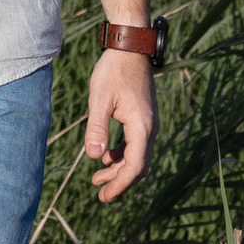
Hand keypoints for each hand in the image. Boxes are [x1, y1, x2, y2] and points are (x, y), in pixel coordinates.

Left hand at [83, 48, 156, 200]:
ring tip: (97, 178)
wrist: (130, 47)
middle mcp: (150, 128)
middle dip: (119, 181)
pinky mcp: (143, 117)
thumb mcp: (100, 98)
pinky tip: (106, 156)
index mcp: (141, 127)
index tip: (104, 196)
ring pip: (137, 156)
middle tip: (100, 194)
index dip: (120, 184)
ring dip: (119, 168)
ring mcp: (148, 122)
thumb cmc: (113, 70)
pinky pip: (135, 144)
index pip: (135, 166)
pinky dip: (122, 154)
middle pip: (138, 166)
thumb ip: (97, 127)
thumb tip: (93, 156)